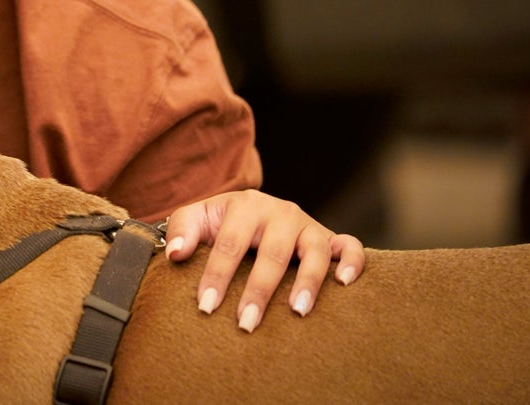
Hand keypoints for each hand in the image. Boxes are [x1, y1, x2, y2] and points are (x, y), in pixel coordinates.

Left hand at [163, 190, 363, 331]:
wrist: (248, 212)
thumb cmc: (220, 222)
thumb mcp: (196, 218)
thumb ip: (182, 230)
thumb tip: (176, 254)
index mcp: (245, 205)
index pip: (230, 244)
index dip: (217, 275)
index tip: (206, 306)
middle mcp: (280, 212)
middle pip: (271, 253)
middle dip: (258, 291)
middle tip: (246, 323)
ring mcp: (308, 224)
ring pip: (314, 251)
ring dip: (307, 282)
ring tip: (296, 311)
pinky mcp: (330, 237)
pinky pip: (350, 245)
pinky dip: (352, 262)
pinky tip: (343, 285)